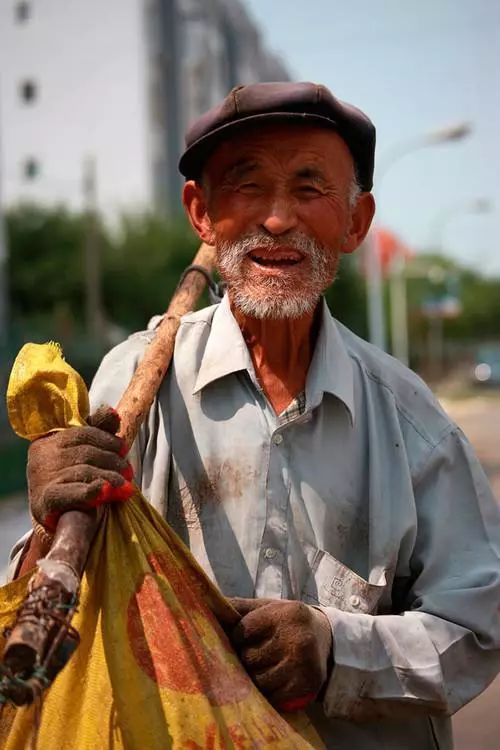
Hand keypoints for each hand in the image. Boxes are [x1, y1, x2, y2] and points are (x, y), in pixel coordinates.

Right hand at [27, 405, 133, 533]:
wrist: (52, 518)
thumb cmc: (70, 480)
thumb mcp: (81, 453)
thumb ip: (98, 431)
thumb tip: (114, 413)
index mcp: (50, 440)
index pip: (83, 433)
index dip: (107, 440)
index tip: (124, 450)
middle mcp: (43, 456)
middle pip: (86, 453)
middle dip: (112, 461)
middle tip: (129, 472)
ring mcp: (42, 478)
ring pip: (84, 472)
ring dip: (110, 478)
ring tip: (126, 486)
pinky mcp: (45, 501)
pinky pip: (71, 493)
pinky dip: (90, 492)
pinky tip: (105, 491)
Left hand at [229, 597, 332, 710]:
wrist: (328, 640)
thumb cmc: (288, 622)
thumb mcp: (268, 607)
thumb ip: (239, 607)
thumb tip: (204, 604)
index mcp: (285, 615)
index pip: (242, 631)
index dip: (236, 638)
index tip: (240, 639)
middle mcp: (296, 639)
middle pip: (249, 658)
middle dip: (244, 659)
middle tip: (250, 656)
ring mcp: (302, 665)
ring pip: (258, 680)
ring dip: (253, 678)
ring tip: (260, 668)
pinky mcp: (305, 686)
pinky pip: (272, 697)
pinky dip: (267, 692)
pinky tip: (272, 681)